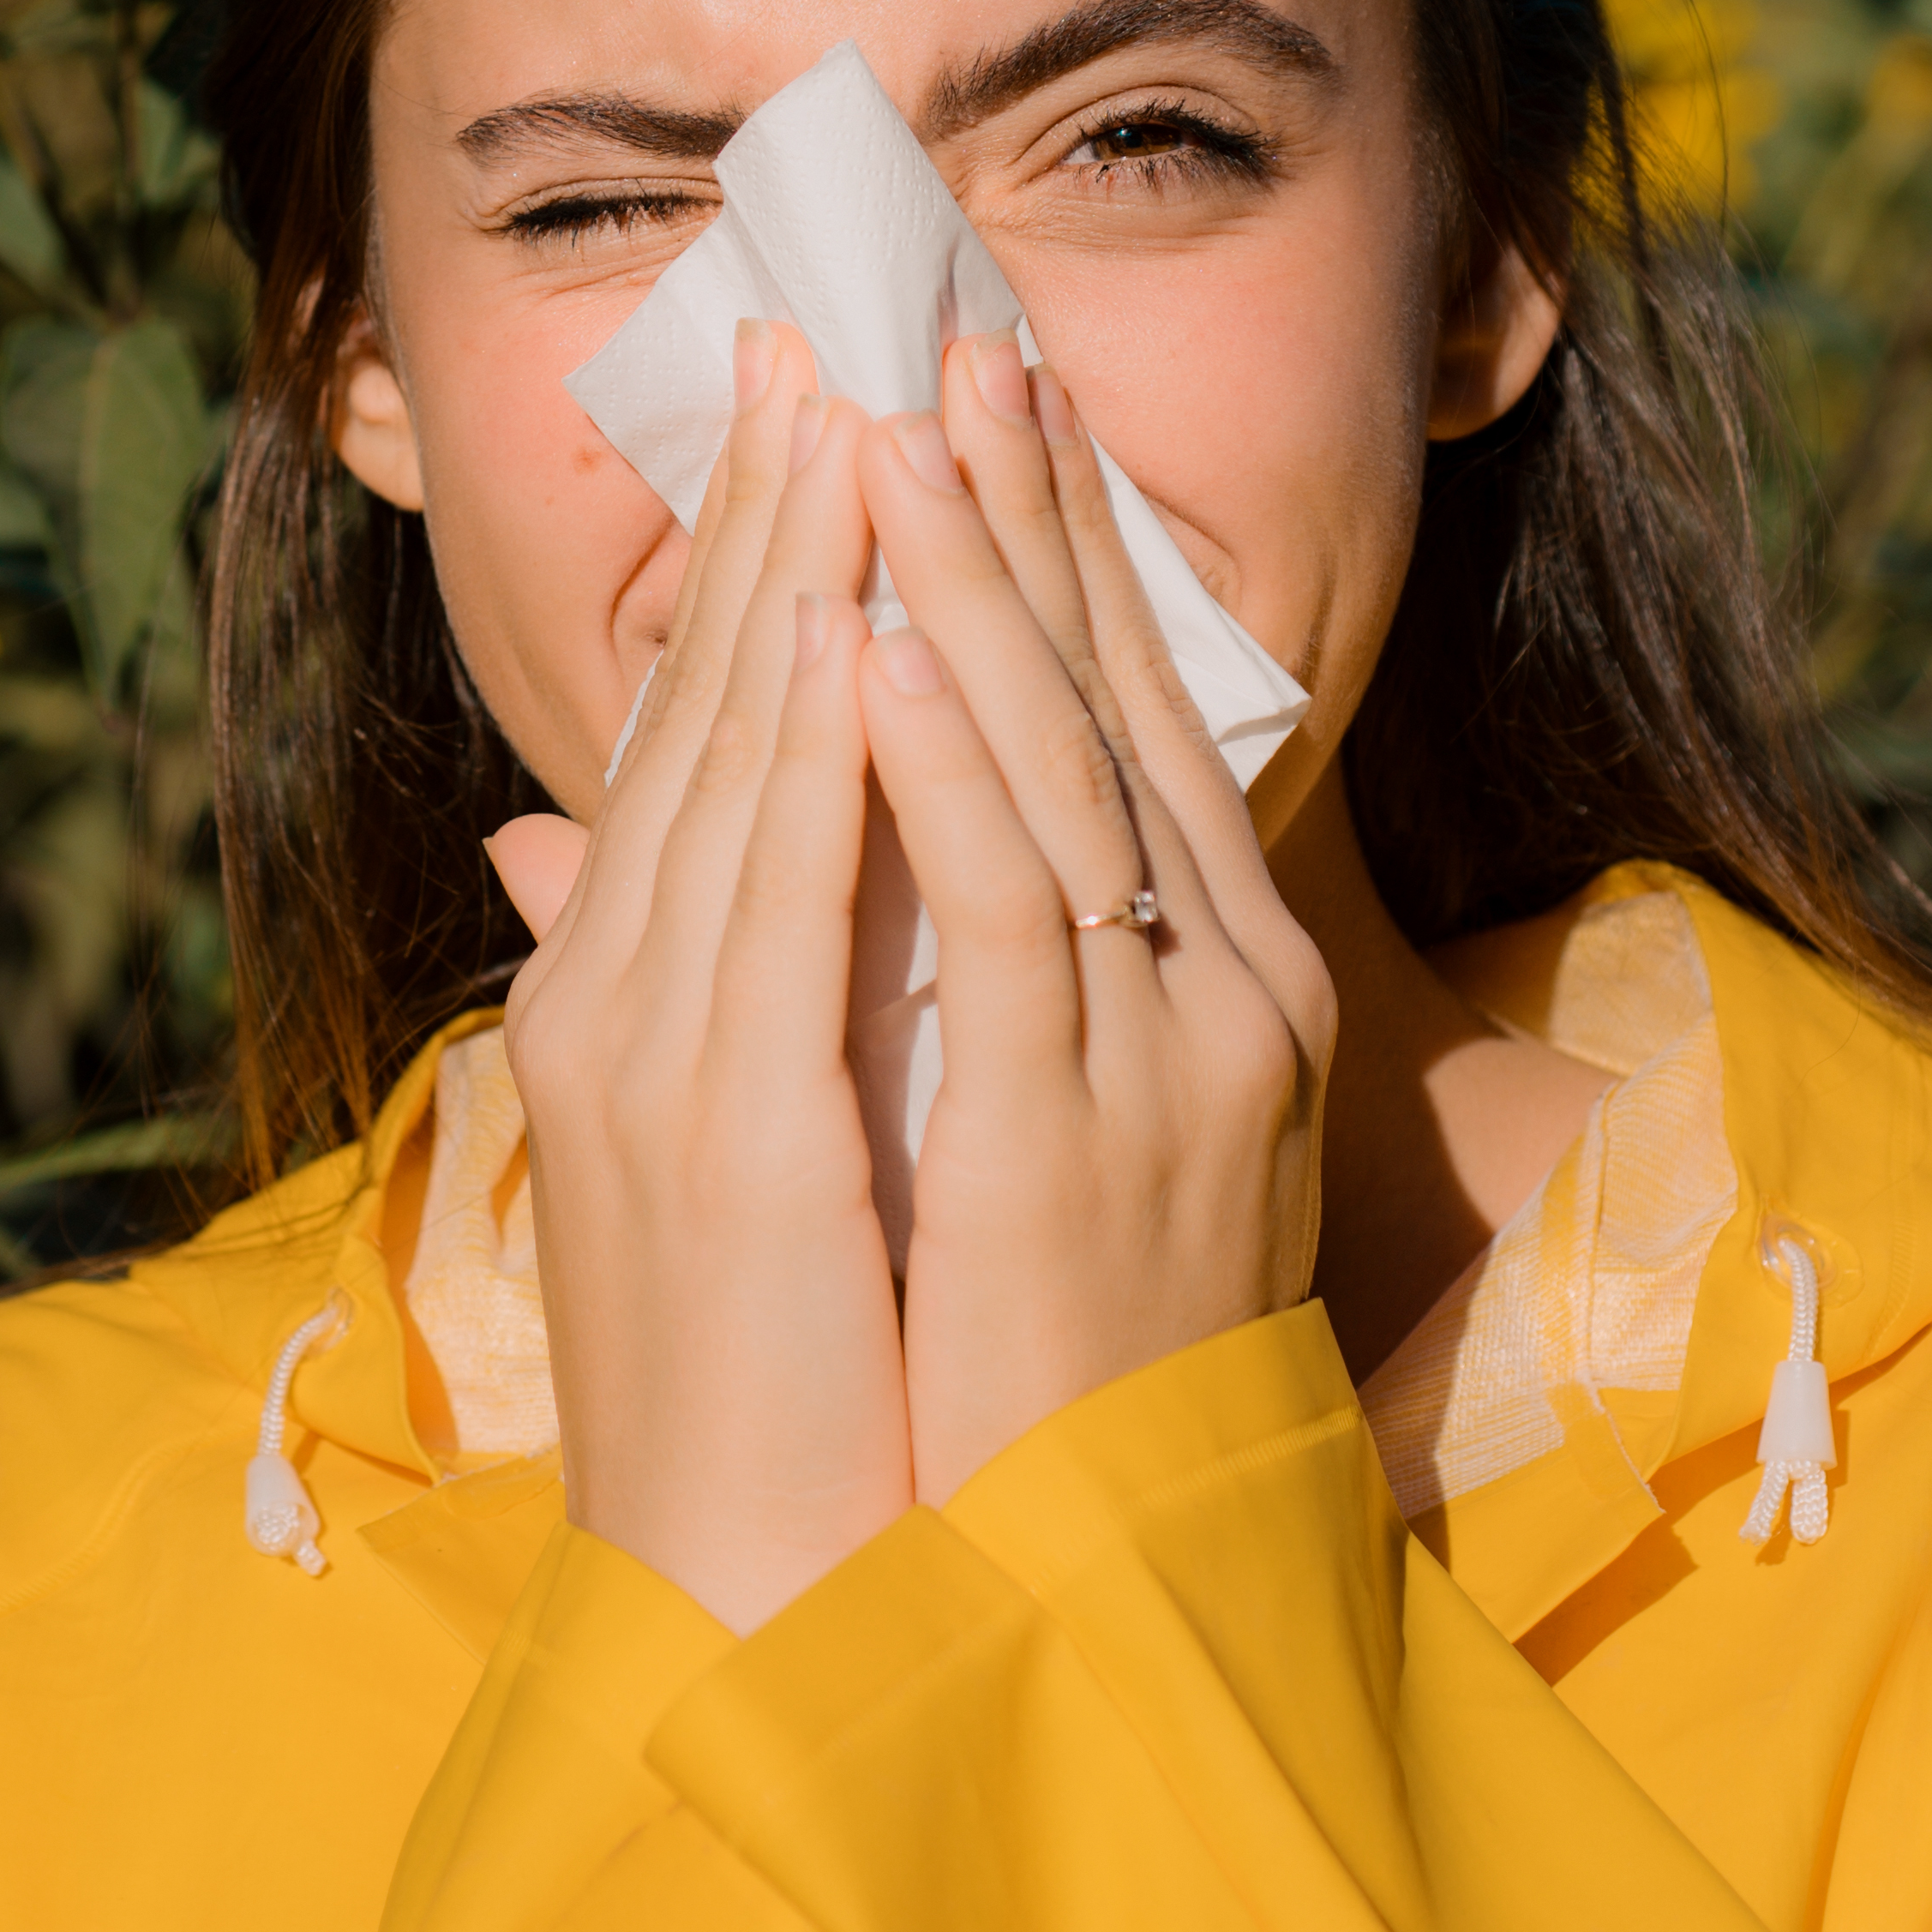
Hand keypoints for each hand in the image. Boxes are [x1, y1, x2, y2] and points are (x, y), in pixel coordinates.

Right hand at [484, 324, 917, 1633]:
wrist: (736, 1598)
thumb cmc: (759, 1392)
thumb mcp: (721, 1164)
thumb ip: (676, 991)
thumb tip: (591, 859)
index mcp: (622, 1006)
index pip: (697, 746)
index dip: (752, 570)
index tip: (811, 411)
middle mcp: (615, 1004)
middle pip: (700, 720)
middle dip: (768, 522)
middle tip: (825, 339)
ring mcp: (651, 1057)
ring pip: (729, 769)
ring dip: (790, 581)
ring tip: (846, 416)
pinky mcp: (720, 1123)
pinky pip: (774, 902)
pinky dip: (808, 756)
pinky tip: (847, 631)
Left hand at [857, 338, 1335, 1503]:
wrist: (1113, 1585)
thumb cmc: (1042, 1363)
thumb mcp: (993, 1126)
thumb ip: (896, 962)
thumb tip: (704, 831)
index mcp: (1222, 986)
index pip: (1129, 724)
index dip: (1058, 557)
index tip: (983, 406)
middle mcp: (1227, 996)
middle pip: (1115, 710)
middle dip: (1030, 522)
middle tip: (948, 346)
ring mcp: (1175, 1061)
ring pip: (1058, 777)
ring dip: (969, 596)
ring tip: (884, 443)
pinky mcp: (1085, 1137)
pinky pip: (1007, 918)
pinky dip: (934, 775)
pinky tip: (866, 656)